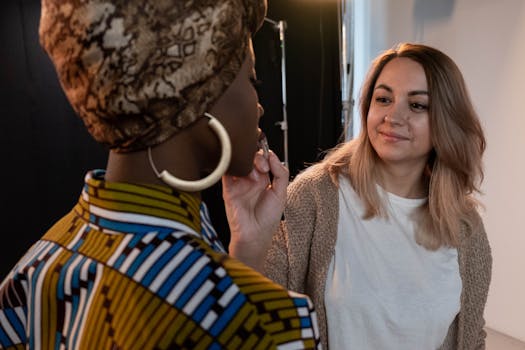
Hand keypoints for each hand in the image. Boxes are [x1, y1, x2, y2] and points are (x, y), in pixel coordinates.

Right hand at [222, 150, 288, 271]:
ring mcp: (239, 182)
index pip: (264, 158)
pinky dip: (231, 164)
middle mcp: (251, 179)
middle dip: (258, 157)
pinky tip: (239, 166)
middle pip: (251, 157)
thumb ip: (281, 173)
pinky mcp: (228, 188)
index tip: (269, 158)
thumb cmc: (268, 218)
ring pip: (239, 161)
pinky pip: (226, 171)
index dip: (266, 154)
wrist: (255, 235)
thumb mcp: (281, 193)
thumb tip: (273, 155)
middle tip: (262, 167)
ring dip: (247, 161)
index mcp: (264, 179)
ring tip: (253, 172)